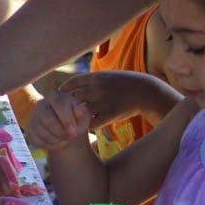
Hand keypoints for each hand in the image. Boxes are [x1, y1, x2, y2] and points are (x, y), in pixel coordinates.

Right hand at [27, 90, 91, 152]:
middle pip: (47, 120)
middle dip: (61, 132)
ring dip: (57, 140)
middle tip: (71, 137)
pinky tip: (57, 142)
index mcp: (55, 96)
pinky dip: (50, 145)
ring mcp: (33, 117)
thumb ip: (83, 113)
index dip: (67, 120)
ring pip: (42, 132)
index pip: (59, 104)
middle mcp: (41, 104)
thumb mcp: (83, 115)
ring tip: (65, 139)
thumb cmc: (75, 119)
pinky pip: (37, 141)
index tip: (74, 132)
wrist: (64, 127)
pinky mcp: (30, 130)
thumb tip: (79, 109)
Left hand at [57, 70, 179, 128]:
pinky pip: (92, 123)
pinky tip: (85, 127)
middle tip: (59, 114)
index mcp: (95, 77)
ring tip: (70, 123)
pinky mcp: (110, 114)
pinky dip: (87, 126)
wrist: (145, 91)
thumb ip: (91, 81)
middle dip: (65, 107)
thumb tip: (72, 86)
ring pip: (80, 113)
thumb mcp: (107, 76)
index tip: (58, 97)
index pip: (72, 83)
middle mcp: (97, 88)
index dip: (63, 91)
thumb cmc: (125, 84)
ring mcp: (103, 101)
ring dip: (74, 119)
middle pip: (72, 99)